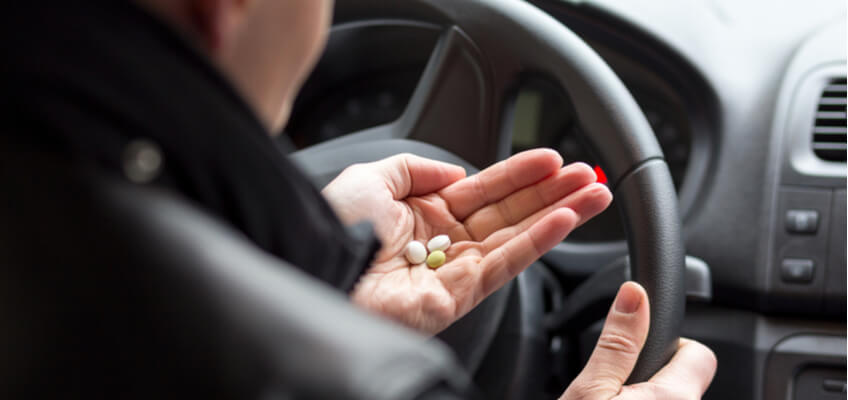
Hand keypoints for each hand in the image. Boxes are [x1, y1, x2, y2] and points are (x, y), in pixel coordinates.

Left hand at [322, 149, 611, 332]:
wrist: (316, 268)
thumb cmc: (333, 228)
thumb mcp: (372, 177)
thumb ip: (418, 167)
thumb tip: (458, 169)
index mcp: (425, 215)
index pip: (485, 190)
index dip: (520, 174)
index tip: (552, 159)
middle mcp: (445, 243)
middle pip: (511, 213)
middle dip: (553, 194)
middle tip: (590, 178)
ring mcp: (454, 270)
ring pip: (517, 238)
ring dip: (559, 216)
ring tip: (595, 196)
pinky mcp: (459, 296)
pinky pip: (505, 264)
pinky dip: (537, 242)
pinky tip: (564, 221)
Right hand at [561, 282, 716, 399]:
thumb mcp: (589, 391)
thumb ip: (616, 343)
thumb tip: (634, 293)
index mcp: (676, 398)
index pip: (700, 353)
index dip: (668, 346)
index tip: (639, 352)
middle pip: (681, 379)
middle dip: (650, 377)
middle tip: (610, 391)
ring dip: (644, 399)